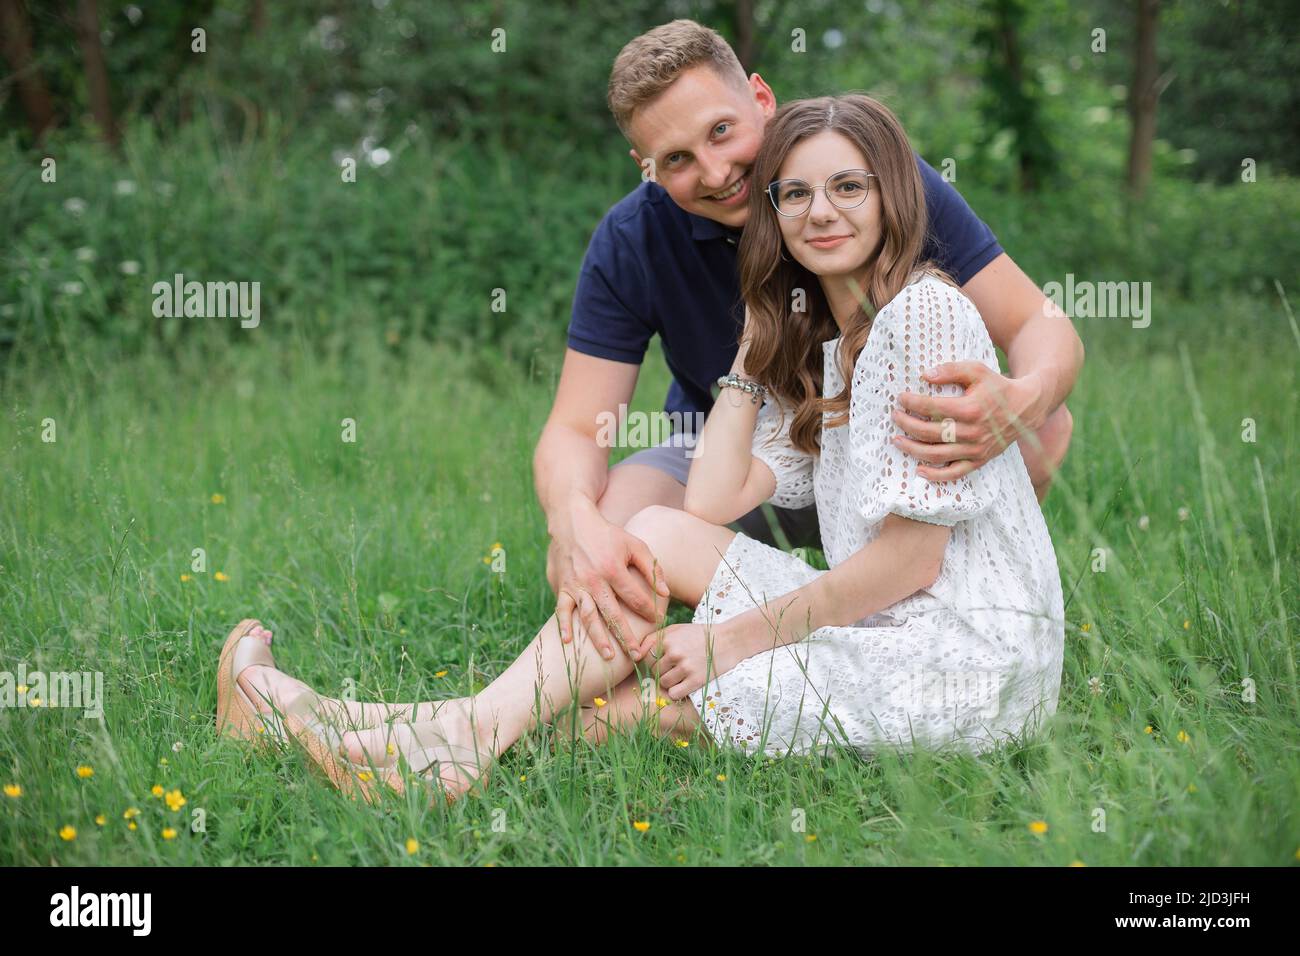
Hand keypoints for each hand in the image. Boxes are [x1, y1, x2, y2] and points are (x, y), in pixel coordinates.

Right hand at [548, 500, 668, 661]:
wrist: (572, 522)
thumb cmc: (607, 535)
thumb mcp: (634, 545)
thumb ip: (652, 568)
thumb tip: (664, 593)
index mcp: (613, 568)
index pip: (634, 597)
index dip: (648, 611)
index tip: (658, 622)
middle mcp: (593, 579)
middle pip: (612, 613)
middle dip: (625, 636)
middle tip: (636, 655)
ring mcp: (576, 585)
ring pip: (588, 616)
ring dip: (598, 638)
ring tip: (609, 656)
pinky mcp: (562, 587)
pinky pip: (562, 610)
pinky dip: (563, 626)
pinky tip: (568, 642)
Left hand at [635, 622, 743, 701]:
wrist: (730, 640)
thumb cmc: (701, 634)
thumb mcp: (677, 629)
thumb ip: (655, 638)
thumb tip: (636, 653)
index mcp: (667, 639)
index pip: (645, 657)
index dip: (648, 662)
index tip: (656, 662)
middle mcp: (674, 653)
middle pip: (653, 671)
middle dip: (660, 672)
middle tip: (672, 669)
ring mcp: (685, 667)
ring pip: (663, 683)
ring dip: (669, 682)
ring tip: (680, 676)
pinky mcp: (696, 680)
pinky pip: (674, 694)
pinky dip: (676, 692)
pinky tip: (684, 685)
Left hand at [892, 363, 1044, 481]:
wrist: (1024, 408)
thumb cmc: (997, 387)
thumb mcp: (977, 371)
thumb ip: (951, 370)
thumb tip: (925, 375)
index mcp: (971, 409)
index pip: (933, 408)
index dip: (912, 403)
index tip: (901, 398)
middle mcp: (973, 432)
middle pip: (930, 432)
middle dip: (907, 424)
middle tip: (895, 417)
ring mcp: (976, 449)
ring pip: (937, 454)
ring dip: (913, 449)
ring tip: (897, 440)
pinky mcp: (979, 460)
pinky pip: (955, 473)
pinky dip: (935, 475)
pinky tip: (918, 470)